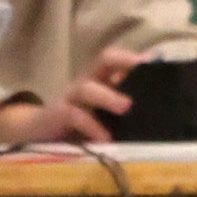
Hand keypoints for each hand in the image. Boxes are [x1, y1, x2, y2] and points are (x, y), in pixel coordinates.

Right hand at [0, 47, 143, 147]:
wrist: (37, 134)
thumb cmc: (79, 123)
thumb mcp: (104, 113)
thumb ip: (126, 107)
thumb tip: (159, 108)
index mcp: (100, 79)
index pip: (116, 58)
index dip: (134, 57)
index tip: (154, 62)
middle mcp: (87, 82)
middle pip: (104, 60)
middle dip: (124, 61)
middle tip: (144, 71)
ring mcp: (71, 97)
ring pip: (88, 88)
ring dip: (109, 97)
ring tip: (127, 107)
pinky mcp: (57, 115)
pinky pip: (74, 116)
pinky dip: (91, 126)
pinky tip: (105, 139)